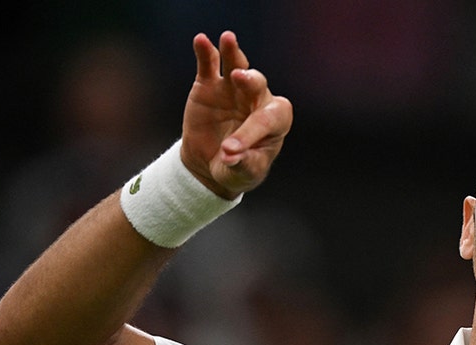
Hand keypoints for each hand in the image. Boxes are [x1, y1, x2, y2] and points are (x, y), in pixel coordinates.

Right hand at [181, 32, 292, 199]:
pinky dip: (205, 51)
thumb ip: (243, 164)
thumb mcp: (243, 173)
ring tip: (228, 39)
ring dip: (233, 52)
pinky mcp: (209, 84)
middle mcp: (258, 100)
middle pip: (258, 85)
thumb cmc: (238, 169)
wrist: (212, 163)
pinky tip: (201, 40)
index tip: (229, 151)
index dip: (251, 133)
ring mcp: (233, 89)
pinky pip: (209, 64)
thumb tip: (231, 156)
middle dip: (250, 82)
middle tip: (240, 79)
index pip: (267, 120)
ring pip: (237, 65)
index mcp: (275, 122)